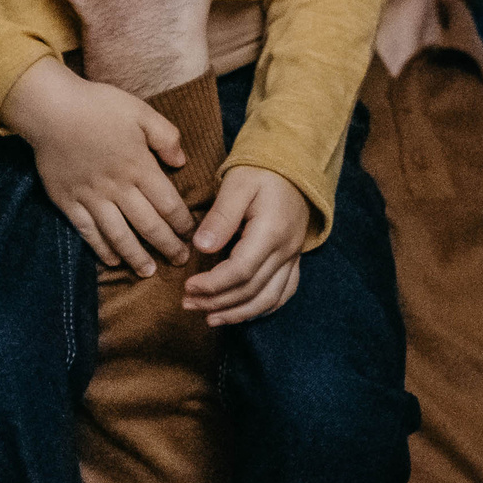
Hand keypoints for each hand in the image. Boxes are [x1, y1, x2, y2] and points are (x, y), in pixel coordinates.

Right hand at [4, 57, 195, 277]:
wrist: (51, 109)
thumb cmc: (98, 106)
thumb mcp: (140, 111)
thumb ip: (166, 136)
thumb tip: (182, 163)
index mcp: (139, 166)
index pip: (168, 204)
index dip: (183, 223)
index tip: (193, 235)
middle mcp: (118, 188)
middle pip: (148, 225)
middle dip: (167, 246)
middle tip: (180, 260)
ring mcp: (91, 197)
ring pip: (119, 235)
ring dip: (136, 256)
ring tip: (149, 272)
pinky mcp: (68, 201)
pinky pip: (87, 232)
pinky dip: (101, 248)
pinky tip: (112, 260)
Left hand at [181, 167, 309, 325]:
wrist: (294, 163)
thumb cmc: (261, 170)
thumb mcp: (237, 184)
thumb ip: (220, 217)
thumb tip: (202, 248)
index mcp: (271, 232)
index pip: (240, 272)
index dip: (212, 285)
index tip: (188, 286)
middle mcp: (286, 250)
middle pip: (251, 290)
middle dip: (217, 303)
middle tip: (187, 304)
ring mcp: (292, 257)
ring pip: (268, 299)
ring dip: (237, 314)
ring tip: (209, 319)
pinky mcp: (293, 259)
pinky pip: (282, 293)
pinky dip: (261, 309)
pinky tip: (241, 314)